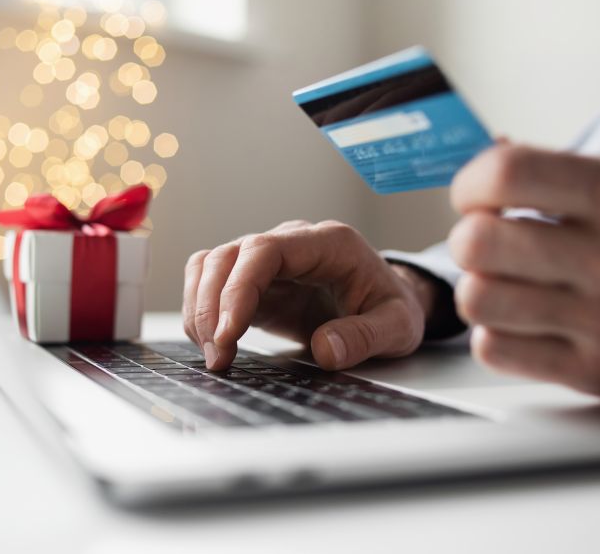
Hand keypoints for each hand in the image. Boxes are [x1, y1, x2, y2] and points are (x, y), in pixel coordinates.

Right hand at [182, 220, 434, 370]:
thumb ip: (366, 336)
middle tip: (218, 357)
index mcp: (329, 243)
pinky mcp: (254, 280)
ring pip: (211, 264)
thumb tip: (326, 350)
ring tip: (214, 355)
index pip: (265, 250)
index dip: (238, 289)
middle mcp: (292, 241)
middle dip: (212, 307)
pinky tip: (213, 343)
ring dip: (200, 308)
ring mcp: (269, 259)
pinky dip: (201, 309)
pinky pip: (211, 281)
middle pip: (229, 255)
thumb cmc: (392, 308)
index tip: (228, 334)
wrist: (388, 303)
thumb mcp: (399, 327)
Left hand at [449, 144, 599, 400]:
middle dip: (469, 236)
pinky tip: (525, 319)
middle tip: (488, 239)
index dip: (472, 183)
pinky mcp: (599, 375)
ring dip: (480, 286)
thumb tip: (486, 160)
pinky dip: (496, 332)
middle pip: (478, 243)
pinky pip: (495, 350)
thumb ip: (562, 170)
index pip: (508, 175)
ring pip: (478, 300)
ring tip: (507, 280)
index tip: (476, 194)